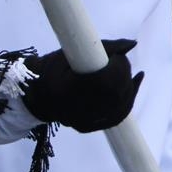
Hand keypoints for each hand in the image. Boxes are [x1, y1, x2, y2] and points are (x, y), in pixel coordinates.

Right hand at [21, 39, 142, 132]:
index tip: (114, 55)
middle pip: (117, 92)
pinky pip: (119, 115)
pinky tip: (134, 82)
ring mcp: (85, 121)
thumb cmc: (52, 70)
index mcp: (68, 89)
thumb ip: (104, 47)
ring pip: (121, 104)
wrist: (36, 97)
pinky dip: (129, 98)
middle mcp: (77, 109)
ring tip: (124, 70)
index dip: (118, 65)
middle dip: (124, 73)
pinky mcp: (92, 126)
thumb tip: (132, 44)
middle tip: (118, 61)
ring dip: (128, 85)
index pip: (107, 80)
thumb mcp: (71, 53)